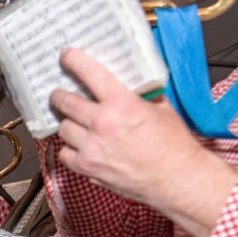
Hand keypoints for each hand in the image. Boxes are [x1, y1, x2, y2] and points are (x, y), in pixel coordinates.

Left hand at [50, 47, 237, 236]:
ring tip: (76, 123)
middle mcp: (102, 124)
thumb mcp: (162, 109)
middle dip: (60, 96)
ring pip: (63, 128)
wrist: (178, 180)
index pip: (89, 73)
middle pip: (64, 102)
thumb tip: (131, 82)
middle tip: (60, 94)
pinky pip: (65, 154)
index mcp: (121, 104)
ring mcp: (91, 147)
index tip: (66, 56)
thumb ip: (142, 93)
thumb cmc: (174, 147)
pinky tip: (79, 146)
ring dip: (68, 123)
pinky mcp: (88, 168)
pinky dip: (69, 149)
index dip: (73, 60)